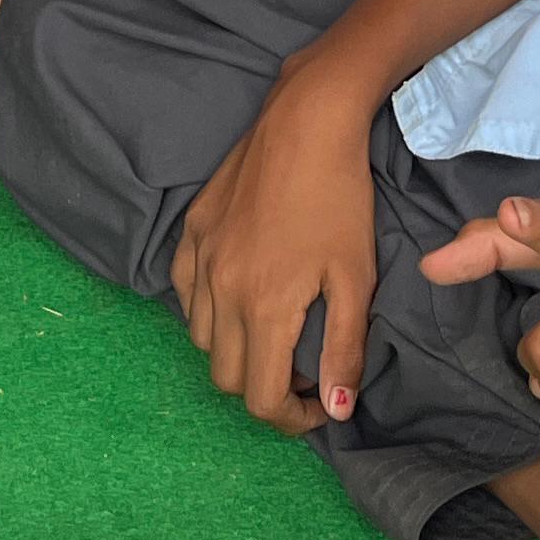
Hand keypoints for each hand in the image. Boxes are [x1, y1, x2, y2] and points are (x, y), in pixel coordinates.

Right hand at [170, 75, 383, 428]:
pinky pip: (183, 291)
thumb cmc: (341, 198)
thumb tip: (336, 410)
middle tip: (301, 370)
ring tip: (273, 331)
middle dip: (263, 389)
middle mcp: (219, 289)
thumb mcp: (355, 277)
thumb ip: (344, 347)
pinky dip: (207, 310)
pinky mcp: (191, 229)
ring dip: (234, 350)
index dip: (292, 419)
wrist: (307, 120)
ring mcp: (198, 257)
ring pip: (199, 338)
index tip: (320, 404)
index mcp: (263, 306)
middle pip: (225, 377)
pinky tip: (239, 292)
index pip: (261, 398)